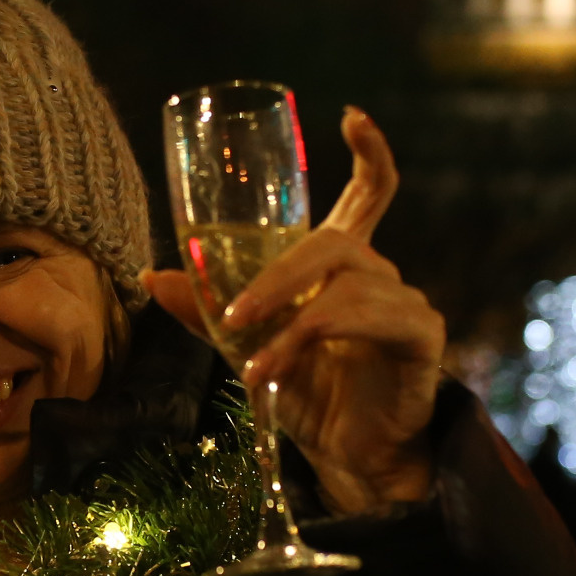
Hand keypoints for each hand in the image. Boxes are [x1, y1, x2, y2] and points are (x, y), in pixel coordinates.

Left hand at [146, 106, 445, 514]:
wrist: (349, 460)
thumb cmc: (307, 396)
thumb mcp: (247, 349)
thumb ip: (206, 313)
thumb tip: (154, 275)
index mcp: (343, 267)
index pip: (369, 195)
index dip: (370, 153)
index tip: (352, 116)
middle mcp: (379, 275)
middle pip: (335, 240)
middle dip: (276, 273)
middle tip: (233, 313)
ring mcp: (406, 303)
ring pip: (346, 282)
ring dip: (286, 318)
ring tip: (249, 359)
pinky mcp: (421, 337)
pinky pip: (366, 319)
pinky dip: (309, 341)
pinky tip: (275, 372)